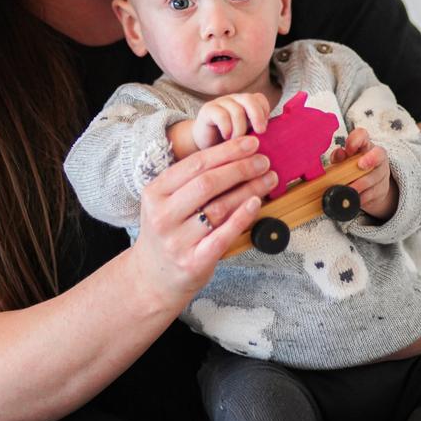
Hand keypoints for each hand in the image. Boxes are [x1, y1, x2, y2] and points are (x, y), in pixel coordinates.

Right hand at [134, 135, 277, 308]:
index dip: (226, 152)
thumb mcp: (165, 202)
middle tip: (263, 161)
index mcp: (154, 193)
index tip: (250, 143)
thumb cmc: (168, 232)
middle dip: (240, 168)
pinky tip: (256, 203)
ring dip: (249, 190)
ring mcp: (177, 240)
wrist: (153, 277)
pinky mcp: (194, 261)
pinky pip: (223, 234)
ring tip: (267, 179)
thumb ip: (190, 181)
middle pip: (207, 183)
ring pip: (219, 208)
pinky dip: (242, 216)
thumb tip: (234, 154)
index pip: (195, 164)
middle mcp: (163, 216)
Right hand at [192, 93, 269, 149]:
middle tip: (260, 132)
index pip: (260, 99)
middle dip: (257, 116)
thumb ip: (259, 133)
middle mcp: (234, 100)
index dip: (264, 112)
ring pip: (236, 110)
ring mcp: (220, 103)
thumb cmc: (229, 144)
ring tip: (237, 142)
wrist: (206, 149)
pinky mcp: (208, 110)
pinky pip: (221, 115)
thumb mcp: (248, 138)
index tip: (264, 129)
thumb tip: (278, 139)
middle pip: (249, 99)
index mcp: (246, 104)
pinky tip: (226, 138)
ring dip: (240, 129)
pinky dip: (227, 128)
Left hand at [331, 127, 397, 219]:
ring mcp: (381, 174)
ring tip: (349, 189)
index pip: (362, 135)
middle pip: (379, 154)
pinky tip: (354, 199)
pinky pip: (373, 194)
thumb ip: (339, 157)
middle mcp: (377, 157)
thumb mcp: (344, 161)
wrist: (369, 187)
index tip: (348, 149)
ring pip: (374, 178)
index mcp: (364, 146)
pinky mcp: (382, 190)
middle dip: (370, 159)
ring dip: (361, 184)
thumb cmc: (352, 169)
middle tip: (360, 166)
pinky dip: (362, 198)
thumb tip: (338, 154)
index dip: (356, 140)